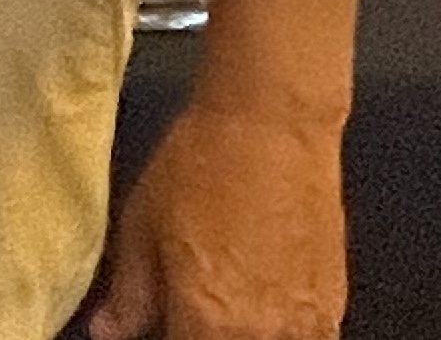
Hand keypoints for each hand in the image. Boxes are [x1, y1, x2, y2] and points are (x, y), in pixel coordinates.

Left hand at [88, 103, 347, 339]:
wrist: (272, 122)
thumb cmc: (203, 160)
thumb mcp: (144, 220)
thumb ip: (130, 291)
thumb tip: (107, 332)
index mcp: (207, 320)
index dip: (166, 335)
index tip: (161, 321)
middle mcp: (260, 337)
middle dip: (201, 335)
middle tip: (186, 309)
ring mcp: (304, 328)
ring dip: (239, 335)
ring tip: (224, 303)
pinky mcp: (334, 310)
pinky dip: (278, 333)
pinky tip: (261, 306)